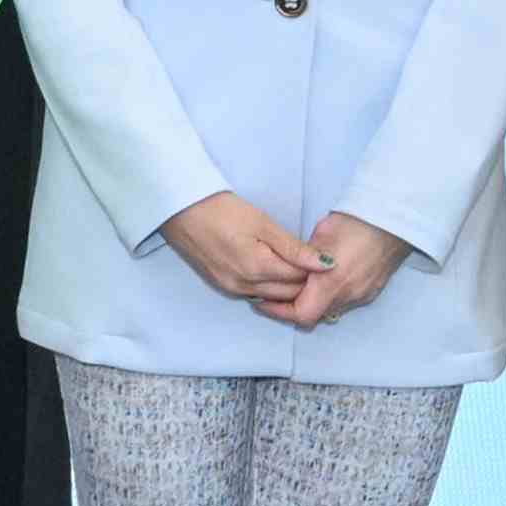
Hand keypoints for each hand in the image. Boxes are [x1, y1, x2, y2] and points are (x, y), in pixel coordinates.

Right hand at [161, 190, 322, 312]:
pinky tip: (270, 267)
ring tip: (291, 262)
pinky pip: (255, 293)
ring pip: (272, 296)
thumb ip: (294, 248)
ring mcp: (231, 288)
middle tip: (309, 258)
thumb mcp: (262, 223)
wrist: (179, 209)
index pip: (300, 280)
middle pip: (288, 294)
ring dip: (286, 285)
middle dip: (304, 281)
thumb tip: (327, 264)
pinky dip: (268, 285)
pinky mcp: (221, 285)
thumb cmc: (221, 210)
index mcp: (257, 269)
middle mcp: (244, 286)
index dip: (315, 269)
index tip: (320, 253)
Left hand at [271, 212, 412, 331]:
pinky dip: (329, 298)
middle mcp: (348, 295)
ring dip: (312, 303)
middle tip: (273, 295)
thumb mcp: (320, 236)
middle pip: (314, 315)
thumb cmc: (354, 223)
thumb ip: (302, 259)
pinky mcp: (371, 291)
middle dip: (292, 308)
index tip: (262, 301)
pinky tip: (322, 284)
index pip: (301, 314)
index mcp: (331, 282)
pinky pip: (345, 303)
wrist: (393, 221)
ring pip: (329, 310)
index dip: (278, 311)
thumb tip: (289, 270)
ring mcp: (362, 295)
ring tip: (296, 287)